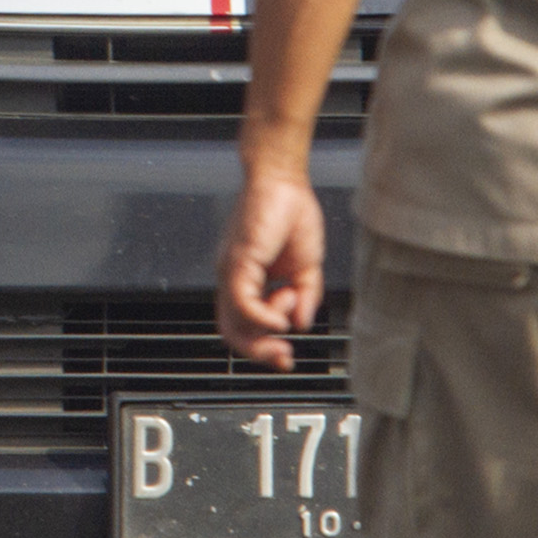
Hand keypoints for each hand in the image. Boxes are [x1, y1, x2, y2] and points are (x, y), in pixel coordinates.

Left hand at [215, 172, 326, 370]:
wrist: (284, 180)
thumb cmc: (291, 213)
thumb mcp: (306, 267)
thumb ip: (305, 297)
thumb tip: (301, 323)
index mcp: (247, 281)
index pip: (244, 326)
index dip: (262, 348)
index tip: (287, 357)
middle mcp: (233, 279)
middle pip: (232, 333)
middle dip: (258, 354)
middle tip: (284, 358)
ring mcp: (231, 271)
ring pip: (232, 323)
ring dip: (265, 332)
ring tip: (289, 308)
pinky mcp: (237, 261)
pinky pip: (242, 301)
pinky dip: (263, 317)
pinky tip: (282, 315)